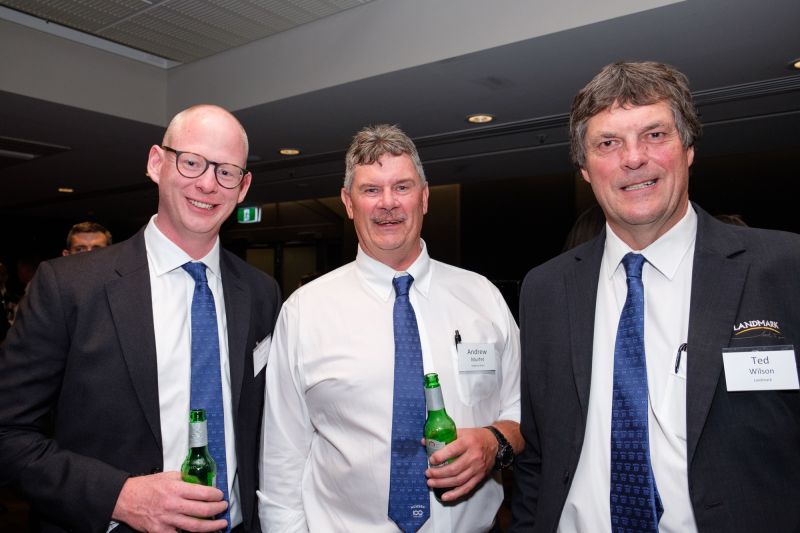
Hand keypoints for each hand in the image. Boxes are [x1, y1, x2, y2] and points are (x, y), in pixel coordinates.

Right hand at [112, 471, 227, 531]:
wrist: (125, 499)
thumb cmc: (145, 487)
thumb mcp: (167, 476)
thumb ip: (185, 479)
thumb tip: (202, 483)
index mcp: (175, 488)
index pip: (203, 493)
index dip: (216, 495)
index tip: (220, 495)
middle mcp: (172, 504)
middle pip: (203, 511)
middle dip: (218, 510)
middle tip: (223, 508)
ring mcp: (167, 520)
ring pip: (195, 527)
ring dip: (211, 527)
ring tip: (220, 525)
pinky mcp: (160, 531)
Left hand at [425, 427, 496, 501]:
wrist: (495, 443)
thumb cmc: (475, 437)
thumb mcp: (461, 432)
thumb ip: (444, 436)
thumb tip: (424, 441)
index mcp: (468, 442)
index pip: (453, 450)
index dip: (440, 457)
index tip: (431, 460)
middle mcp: (473, 456)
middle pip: (454, 469)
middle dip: (438, 473)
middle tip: (428, 473)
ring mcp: (477, 469)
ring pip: (458, 480)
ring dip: (443, 483)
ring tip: (431, 483)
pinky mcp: (479, 477)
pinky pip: (466, 488)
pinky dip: (455, 494)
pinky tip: (444, 496)